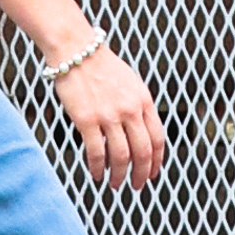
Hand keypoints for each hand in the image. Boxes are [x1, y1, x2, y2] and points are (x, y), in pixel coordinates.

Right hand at [52, 45, 167, 187]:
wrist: (76, 49)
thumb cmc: (100, 65)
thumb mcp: (131, 83)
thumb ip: (138, 106)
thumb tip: (140, 132)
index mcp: (144, 101)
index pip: (157, 139)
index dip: (156, 161)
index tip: (151, 173)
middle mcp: (130, 110)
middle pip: (143, 152)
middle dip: (141, 174)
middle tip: (136, 185)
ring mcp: (108, 115)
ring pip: (121, 156)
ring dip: (119, 175)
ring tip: (115, 183)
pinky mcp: (86, 119)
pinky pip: (96, 152)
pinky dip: (97, 168)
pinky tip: (96, 174)